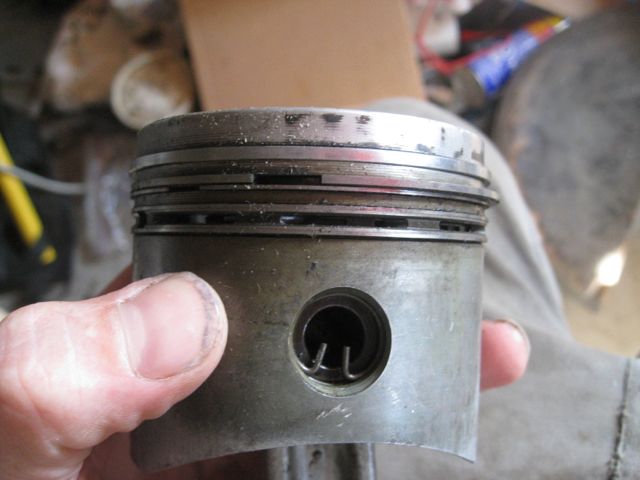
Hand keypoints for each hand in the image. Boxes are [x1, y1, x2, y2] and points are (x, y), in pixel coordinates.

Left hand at [0, 270, 528, 479]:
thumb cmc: (5, 478)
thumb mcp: (8, 423)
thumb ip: (57, 367)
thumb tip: (183, 312)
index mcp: (138, 342)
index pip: (232, 270)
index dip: (304, 243)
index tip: (374, 233)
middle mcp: (191, 387)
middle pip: (304, 331)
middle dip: (385, 307)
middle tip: (457, 300)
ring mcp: (228, 446)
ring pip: (331, 399)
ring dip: (408, 376)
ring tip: (481, 356)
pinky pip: (328, 463)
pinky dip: (378, 447)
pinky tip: (432, 430)